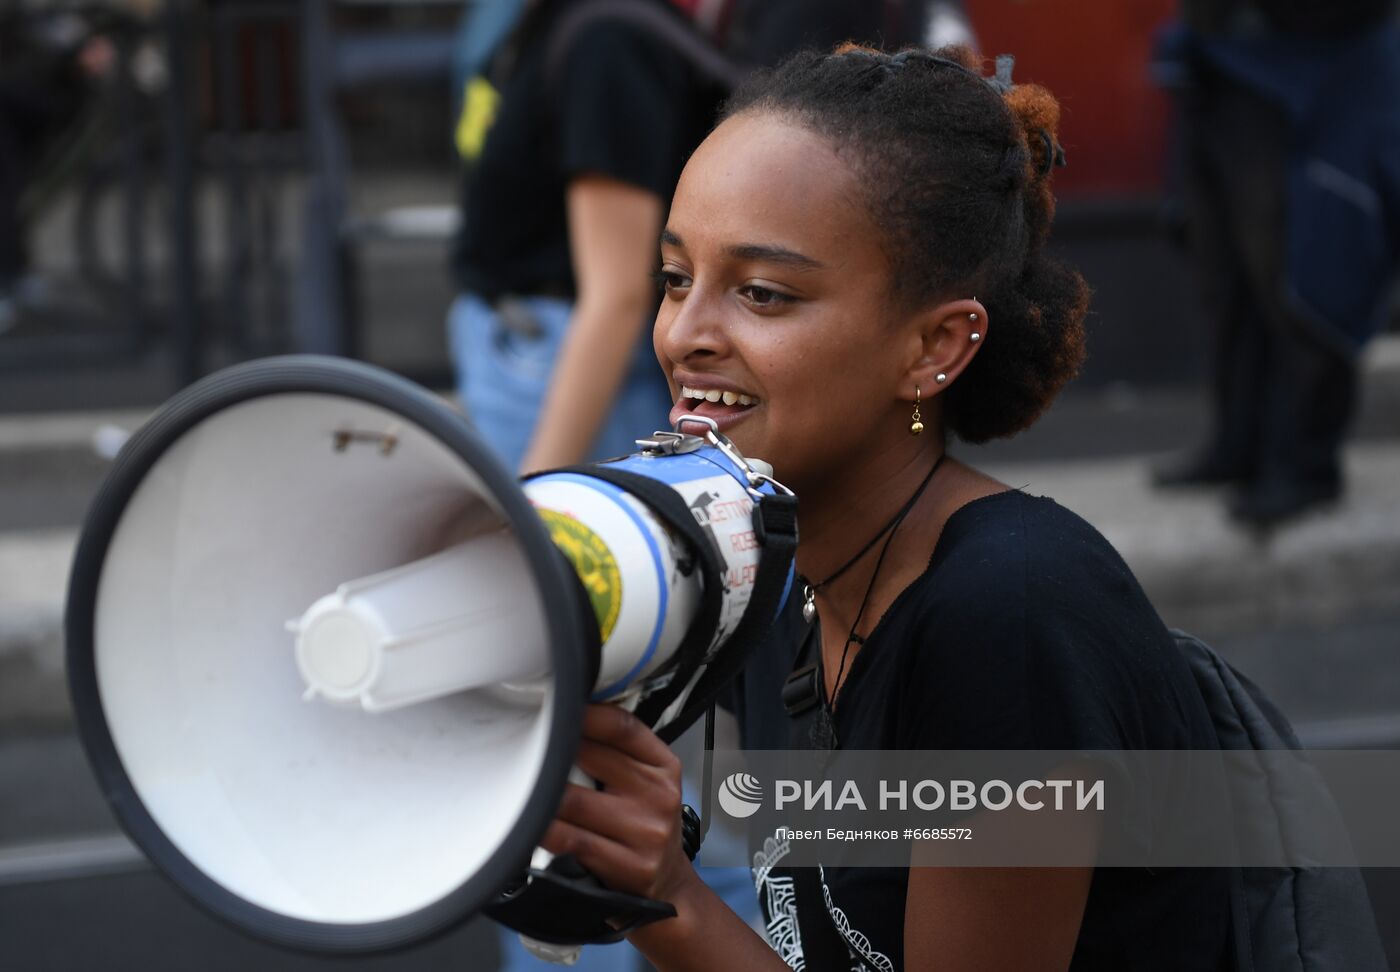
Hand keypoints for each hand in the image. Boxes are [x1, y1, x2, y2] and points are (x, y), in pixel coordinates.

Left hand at [541, 705, 696, 904]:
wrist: (668, 885)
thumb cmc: (647, 826)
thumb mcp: (650, 782)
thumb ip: (618, 751)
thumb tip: (567, 720)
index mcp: (664, 767)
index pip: (622, 727)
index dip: (584, 714)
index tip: (557, 711)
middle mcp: (659, 795)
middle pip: (590, 757)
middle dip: (554, 754)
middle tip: (528, 751)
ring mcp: (645, 831)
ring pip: (572, 801)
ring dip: (542, 795)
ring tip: (525, 789)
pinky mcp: (627, 865)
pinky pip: (570, 839)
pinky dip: (544, 830)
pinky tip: (534, 825)